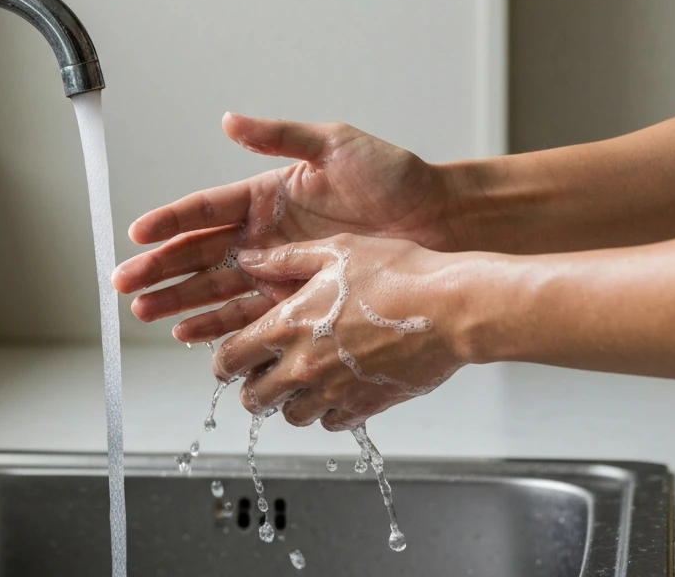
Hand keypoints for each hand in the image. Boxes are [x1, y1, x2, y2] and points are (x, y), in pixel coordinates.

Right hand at [112, 113, 459, 341]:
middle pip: (198, 254)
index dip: (169, 222)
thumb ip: (280, 136)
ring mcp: (278, 268)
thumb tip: (230, 120)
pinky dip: (217, 324)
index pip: (204, 209)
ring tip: (146, 313)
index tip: (138, 234)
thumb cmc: (393, 178)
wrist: (438, 221)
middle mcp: (263, 234)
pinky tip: (189, 334)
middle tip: (126, 285)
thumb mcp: (335, 145)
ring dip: (180, 301)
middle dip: (161, 270)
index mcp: (265, 195)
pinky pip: (248, 314)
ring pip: (215, 288)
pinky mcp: (297, 297)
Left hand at [213, 234, 469, 428]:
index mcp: (288, 325)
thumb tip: (248, 260)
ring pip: (290, 416)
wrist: (452, 309)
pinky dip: (326, 412)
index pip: (231, 358)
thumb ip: (284, 258)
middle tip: (260, 376)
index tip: (226, 361)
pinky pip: (330, 423)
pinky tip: (335, 389)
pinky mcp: (365, 406)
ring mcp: (334, 390)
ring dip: (288, 402)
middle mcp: (304, 364)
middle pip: (254, 398)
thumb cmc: (399, 273)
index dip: (222, 362)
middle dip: (251, 388)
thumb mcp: (335, 251)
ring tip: (299, 383)